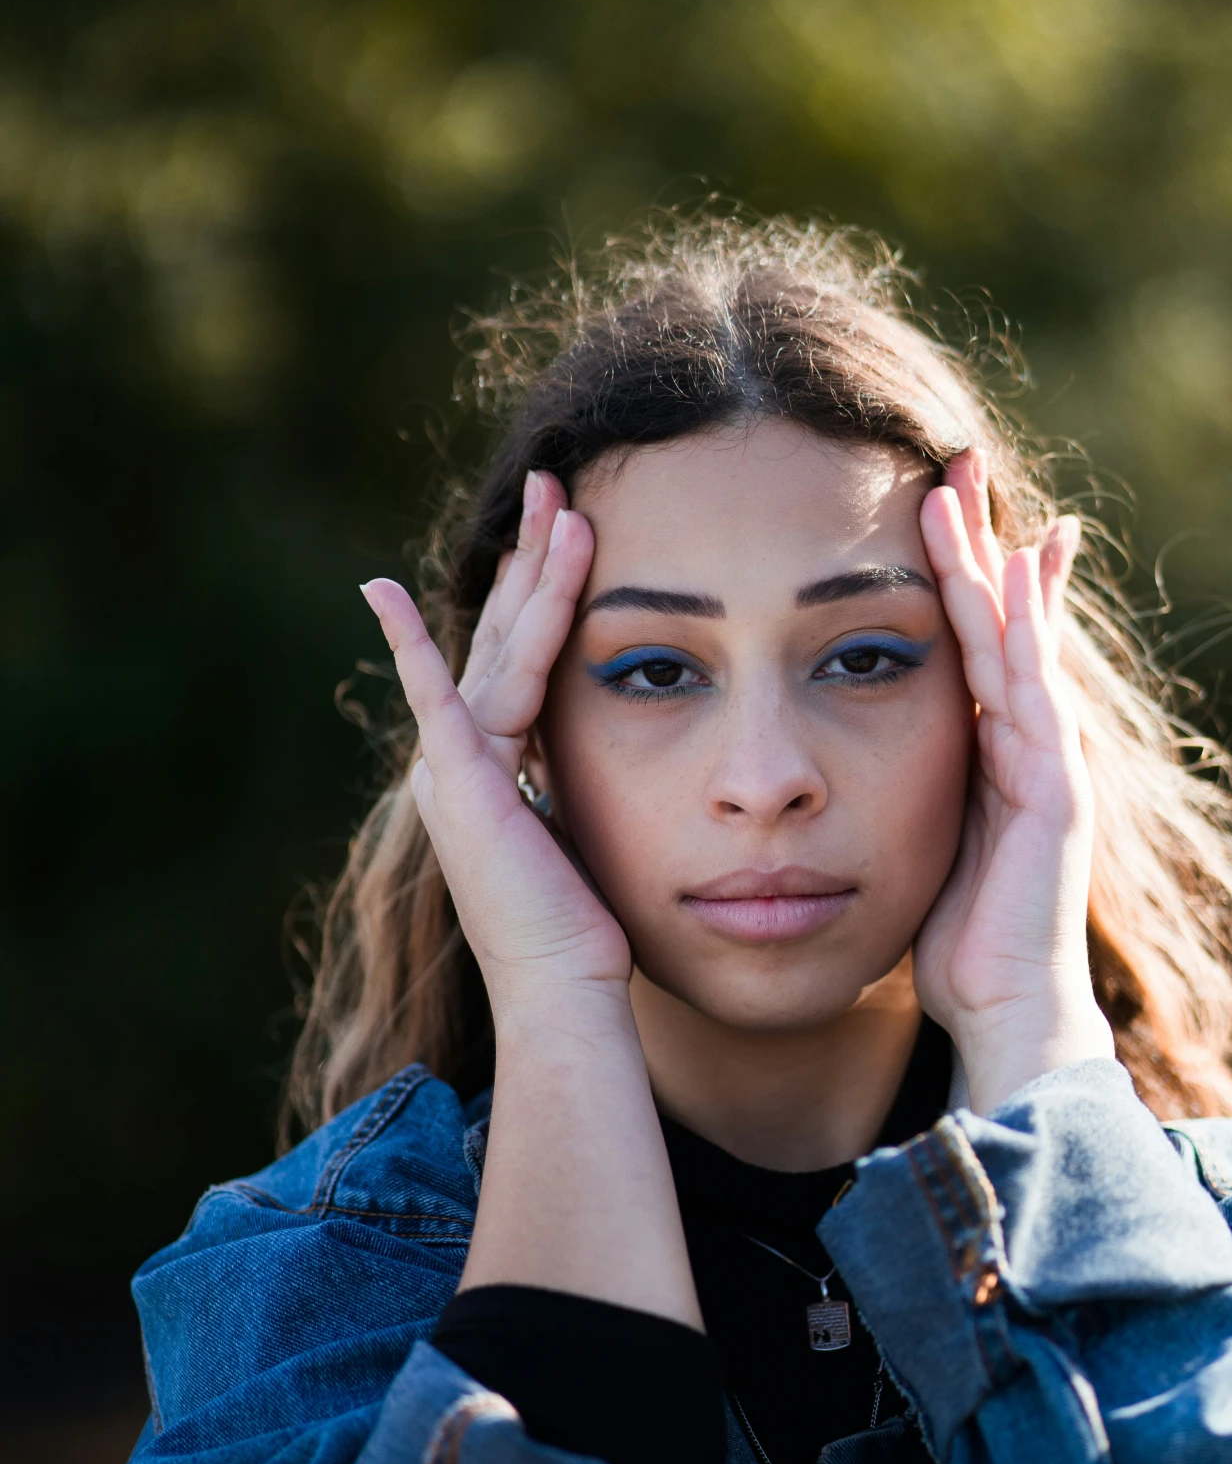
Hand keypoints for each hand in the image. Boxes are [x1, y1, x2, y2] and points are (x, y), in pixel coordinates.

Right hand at [361, 472, 631, 1025]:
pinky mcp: (457, 779)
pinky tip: (379, 592)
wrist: (562, 982)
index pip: (519, 652)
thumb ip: (579, 777)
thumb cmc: (587, 926)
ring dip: (528, 572)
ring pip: (498, 645)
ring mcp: (454, 764)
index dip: (540, 589)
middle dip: (529, 554)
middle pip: (502, 630)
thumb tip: (620, 746)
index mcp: (494, 762)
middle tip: (553, 481)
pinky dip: (407, 644)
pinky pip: (436, 695)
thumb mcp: (589, 826)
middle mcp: (463, 755)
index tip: (568, 529)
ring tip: (557, 502)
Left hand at [914, 452, 1113, 1112]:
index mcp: (991, 755)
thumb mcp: (911, 845)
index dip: (955, 574)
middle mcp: (1030, 746)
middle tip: (952, 458)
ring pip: (1016, 640)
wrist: (1007, 1016)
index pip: (973, 643)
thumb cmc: (954, 945)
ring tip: (958, 490)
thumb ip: (894, 795)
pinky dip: (1020, 632)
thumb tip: (834, 765)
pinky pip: (1032, 694)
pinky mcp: (1057, 792)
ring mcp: (1051, 764)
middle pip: (1001, 620)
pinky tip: (1005, 576)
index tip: (928, 507)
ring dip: (988, 563)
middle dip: (977, 540)